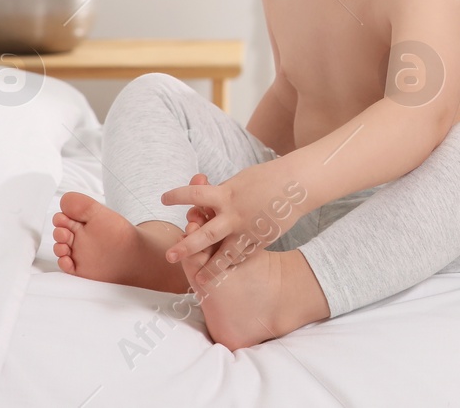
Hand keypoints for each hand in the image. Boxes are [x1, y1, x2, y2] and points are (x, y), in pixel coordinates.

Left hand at [161, 159, 308, 263]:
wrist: (296, 185)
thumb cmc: (265, 178)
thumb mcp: (238, 181)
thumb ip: (220, 194)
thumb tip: (202, 200)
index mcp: (226, 195)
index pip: (195, 196)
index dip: (177, 196)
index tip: (163, 198)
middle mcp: (234, 215)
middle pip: (205, 234)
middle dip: (186, 246)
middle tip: (169, 256)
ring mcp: (247, 230)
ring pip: (225, 255)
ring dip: (210, 268)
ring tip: (198, 280)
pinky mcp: (260, 240)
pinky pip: (243, 255)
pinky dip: (234, 262)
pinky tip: (226, 270)